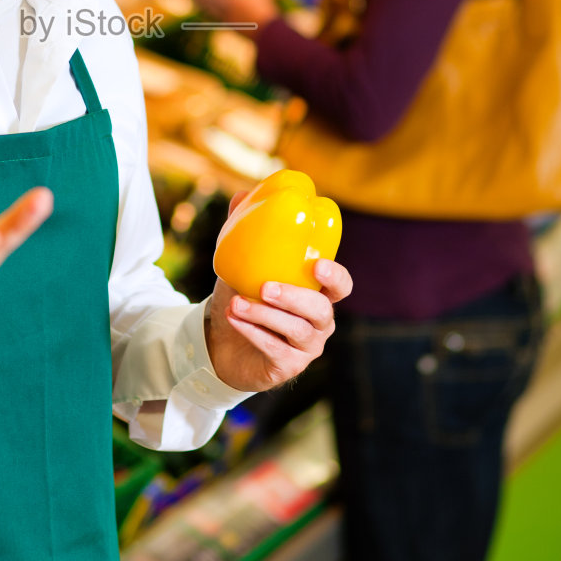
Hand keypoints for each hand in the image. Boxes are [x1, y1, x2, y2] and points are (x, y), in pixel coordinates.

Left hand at [204, 192, 352, 389]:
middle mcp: (319, 320)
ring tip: (236, 303)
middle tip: (265, 287)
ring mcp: (306, 346)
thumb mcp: (242, 263)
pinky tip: (234, 319)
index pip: (341, 286)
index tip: (318, 266)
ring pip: (296, 331)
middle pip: (321, 310)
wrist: (219, 341)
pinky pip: (275, 350)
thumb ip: (245, 232)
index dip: (336, 277)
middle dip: (295, 297)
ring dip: (265, 315)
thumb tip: (241, 194)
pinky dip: (253, 333)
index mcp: (316, 292)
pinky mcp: (288, 366)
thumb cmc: (242, 296)